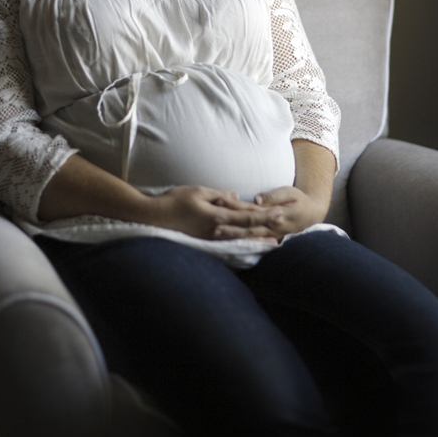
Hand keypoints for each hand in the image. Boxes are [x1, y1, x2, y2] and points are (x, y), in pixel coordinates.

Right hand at [142, 185, 283, 241]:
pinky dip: (241, 243)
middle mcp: (217, 230)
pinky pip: (228, 242)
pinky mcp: (205, 242)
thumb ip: (218, 195)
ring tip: (272, 241)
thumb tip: (235, 197)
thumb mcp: (198, 191)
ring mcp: (211, 238)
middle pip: (246, 230)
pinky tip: (247, 245)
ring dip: (256, 239)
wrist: (154, 217)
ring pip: (239, 239)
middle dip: (266, 228)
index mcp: (217, 216)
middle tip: (283, 227)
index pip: (247, 217)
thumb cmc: (174, 200)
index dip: (265, 215)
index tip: (280, 213)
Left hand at [214, 186, 327, 239]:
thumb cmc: (300, 200)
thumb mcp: (290, 193)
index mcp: (275, 214)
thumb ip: (273, 196)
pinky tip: (228, 242)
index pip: (251, 209)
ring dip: (232, 234)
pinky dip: (241, 242)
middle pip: (246, 226)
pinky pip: (253, 241)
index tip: (219, 200)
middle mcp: (271, 227)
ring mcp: (270, 234)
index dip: (234, 206)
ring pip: (248, 235)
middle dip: (229, 224)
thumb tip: (256, 199)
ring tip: (215, 233)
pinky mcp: (269, 237)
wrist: (312, 214)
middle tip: (212, 223)